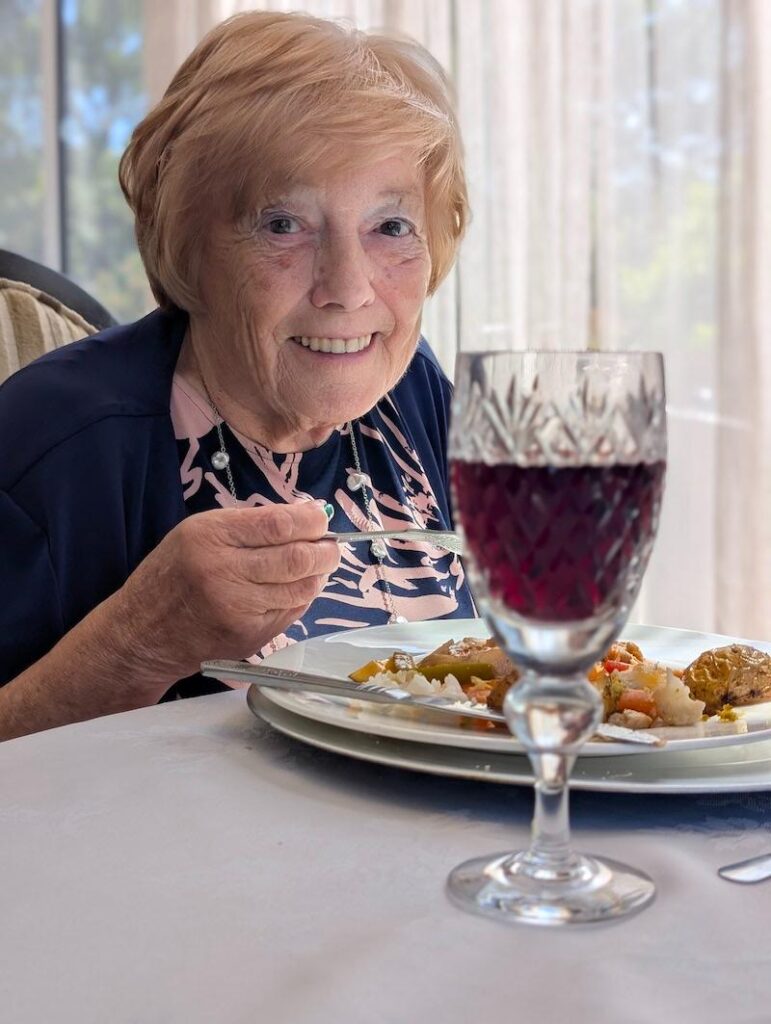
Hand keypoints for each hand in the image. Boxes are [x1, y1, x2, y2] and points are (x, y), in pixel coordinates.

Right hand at [112, 502, 339, 685]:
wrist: (143, 631)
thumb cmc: (174, 573)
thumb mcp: (200, 531)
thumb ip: (250, 523)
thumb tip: (306, 517)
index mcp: (211, 537)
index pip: (279, 524)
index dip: (310, 520)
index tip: (321, 517)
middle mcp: (224, 573)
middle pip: (297, 558)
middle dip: (325, 549)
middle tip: (330, 544)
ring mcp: (238, 609)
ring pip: (301, 588)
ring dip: (318, 574)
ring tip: (316, 564)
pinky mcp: (249, 636)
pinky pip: (291, 611)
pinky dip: (301, 596)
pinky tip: (294, 587)